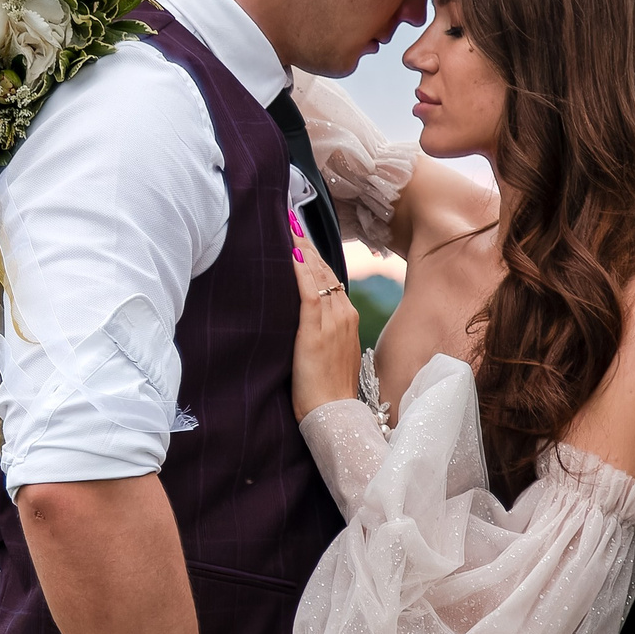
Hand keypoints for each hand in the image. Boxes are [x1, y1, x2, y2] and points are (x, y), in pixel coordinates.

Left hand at [287, 212, 361, 417]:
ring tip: (288, 225)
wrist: (333, 414)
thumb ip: (320, 333)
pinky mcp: (315, 331)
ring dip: (302, 249)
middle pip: (325, 270)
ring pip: (317, 275)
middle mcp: (343, 315)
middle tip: (291, 219)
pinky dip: (299, 269)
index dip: (315, 256)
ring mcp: (332, 321)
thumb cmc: (326, 392)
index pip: (330, 278)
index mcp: (346, 319)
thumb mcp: (328, 355)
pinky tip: (289, 251)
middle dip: (308, 244)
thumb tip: (305, 321)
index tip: (301, 235)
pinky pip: (308, 291)